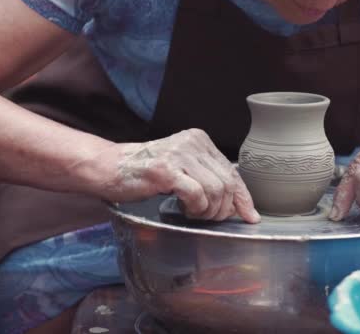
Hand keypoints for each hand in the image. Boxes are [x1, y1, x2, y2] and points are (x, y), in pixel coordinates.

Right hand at [98, 129, 260, 222]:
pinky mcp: (166, 169)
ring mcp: (179, 155)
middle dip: (223, 209)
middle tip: (209, 218)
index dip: (243, 198)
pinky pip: (196, 194)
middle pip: (227, 184)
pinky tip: (185, 210)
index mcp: (200, 141)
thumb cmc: (146, 173)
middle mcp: (193, 143)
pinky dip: (196, 208)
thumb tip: (238, 205)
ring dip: (208, 211)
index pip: (232, 172)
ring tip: (194, 213)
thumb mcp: (183, 169)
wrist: (109, 167)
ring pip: (215, 191)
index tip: (251, 217)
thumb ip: (208, 178)